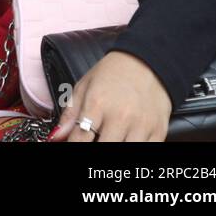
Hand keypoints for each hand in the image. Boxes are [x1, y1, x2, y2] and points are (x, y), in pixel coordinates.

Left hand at [50, 50, 171, 141]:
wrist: (147, 62)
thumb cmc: (112, 74)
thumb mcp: (83, 87)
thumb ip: (69, 114)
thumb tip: (56, 136)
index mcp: (97, 104)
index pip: (80, 139)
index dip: (74, 146)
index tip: (73, 145)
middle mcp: (120, 116)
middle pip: (103, 148)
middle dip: (95, 149)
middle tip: (93, 140)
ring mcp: (141, 126)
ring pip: (126, 152)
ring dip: (115, 148)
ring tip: (110, 139)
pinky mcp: (158, 131)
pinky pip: (148, 151)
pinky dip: (135, 149)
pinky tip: (127, 141)